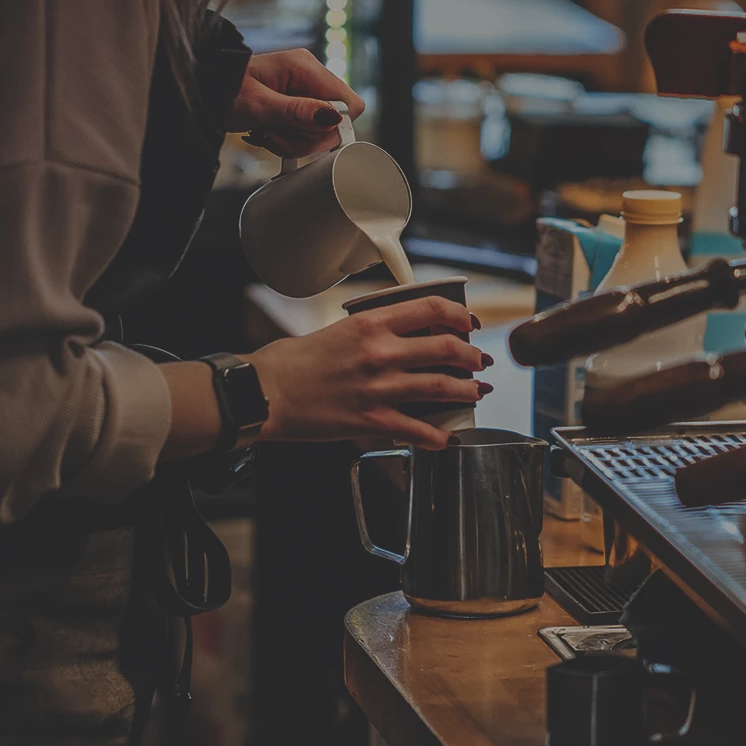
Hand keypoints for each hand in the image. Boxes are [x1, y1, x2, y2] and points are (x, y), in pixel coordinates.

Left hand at [230, 49, 364, 156]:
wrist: (202, 93)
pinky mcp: (295, 106)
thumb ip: (297, 112)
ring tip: (266, 133)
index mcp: (305, 67)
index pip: (349, 103)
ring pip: (319, 132)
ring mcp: (302, 91)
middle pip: (335, 122)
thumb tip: (332, 117)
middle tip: (275, 135)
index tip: (304, 133)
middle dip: (306, 138)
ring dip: (292, 141)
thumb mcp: (259, 105)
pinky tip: (267, 133)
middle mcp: (308, 76)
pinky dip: (287, 140)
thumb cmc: (222, 91)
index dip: (333, 127)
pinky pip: (304, 132)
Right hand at [247, 298, 490, 448]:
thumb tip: (404, 334)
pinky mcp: (372, 421)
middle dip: (472, 356)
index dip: (460, 316)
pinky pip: (419, 430)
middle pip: (446, 348)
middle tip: (479, 361)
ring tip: (476, 392)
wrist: (265, 393)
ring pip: (442, 387)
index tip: (469, 324)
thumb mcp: (338, 329)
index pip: (431, 307)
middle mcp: (380, 353)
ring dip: (467, 391)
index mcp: (370, 323)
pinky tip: (448, 437)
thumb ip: (373, 330)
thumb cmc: (292, 362)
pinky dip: (440, 436)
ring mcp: (379, 388)